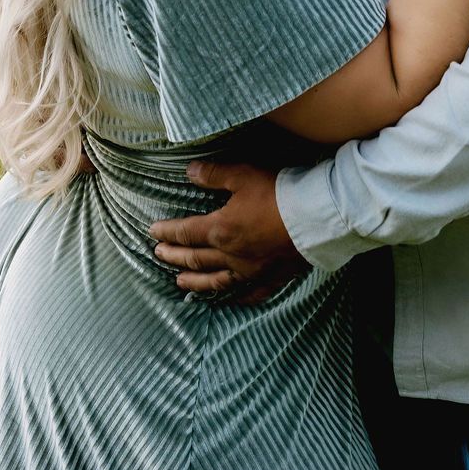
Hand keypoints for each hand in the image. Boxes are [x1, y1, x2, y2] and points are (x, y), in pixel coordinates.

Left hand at [148, 161, 307, 303]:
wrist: (315, 218)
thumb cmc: (278, 193)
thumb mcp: (243, 175)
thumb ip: (214, 174)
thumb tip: (189, 171)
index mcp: (220, 230)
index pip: (186, 232)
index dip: (168, 232)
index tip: (153, 232)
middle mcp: (231, 256)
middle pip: (195, 259)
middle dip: (174, 257)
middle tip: (158, 256)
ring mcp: (251, 271)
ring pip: (215, 281)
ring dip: (195, 282)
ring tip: (180, 283)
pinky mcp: (271, 278)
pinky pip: (248, 292)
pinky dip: (234, 296)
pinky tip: (229, 298)